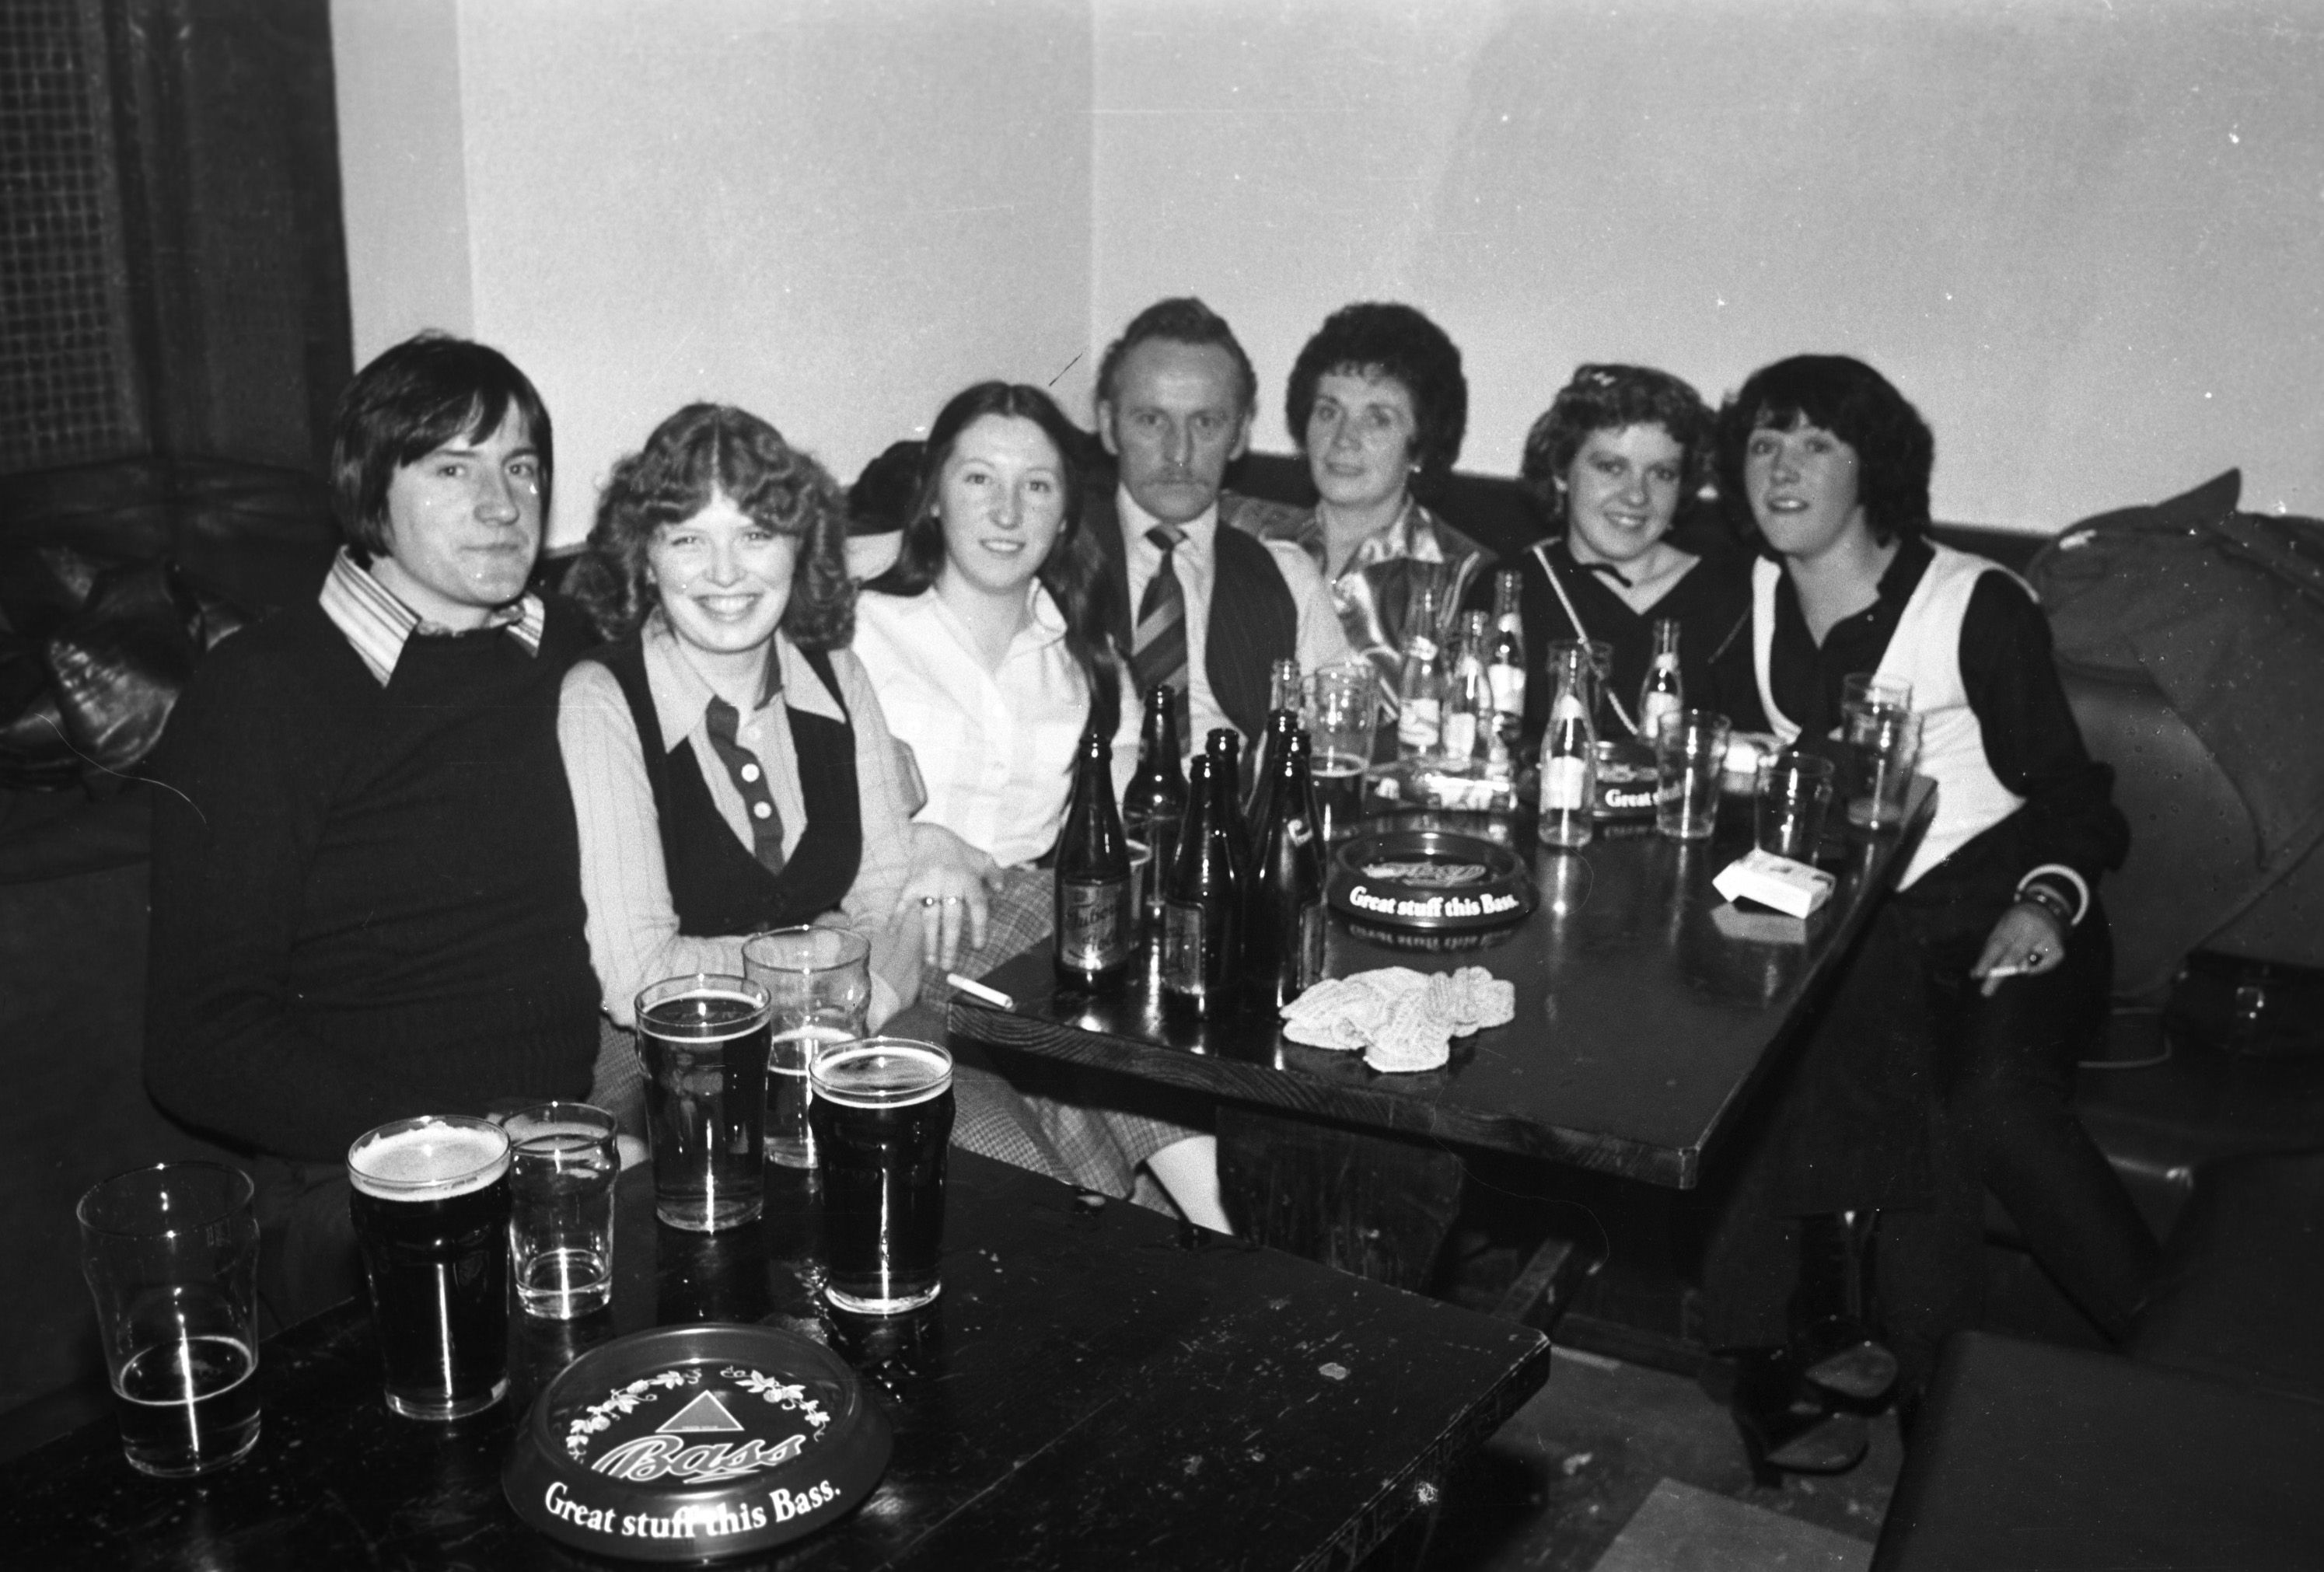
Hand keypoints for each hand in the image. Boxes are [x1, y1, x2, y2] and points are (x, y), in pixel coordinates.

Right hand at [892, 824, 998, 971]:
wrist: (927, 833)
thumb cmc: (955, 849)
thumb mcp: (979, 857)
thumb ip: (994, 872)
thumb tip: (1002, 889)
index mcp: (968, 879)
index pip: (977, 907)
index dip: (979, 928)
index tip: (978, 946)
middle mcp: (950, 883)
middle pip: (952, 919)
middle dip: (950, 944)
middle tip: (949, 965)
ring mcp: (929, 884)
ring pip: (930, 918)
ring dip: (930, 941)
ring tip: (931, 961)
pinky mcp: (911, 883)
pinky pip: (903, 903)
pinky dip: (895, 917)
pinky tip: (890, 933)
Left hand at [1970, 901, 2067, 996]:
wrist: (2047, 910)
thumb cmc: (2017, 922)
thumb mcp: (2002, 926)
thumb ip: (1991, 948)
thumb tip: (1976, 973)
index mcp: (2016, 920)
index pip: (1999, 943)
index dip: (1987, 960)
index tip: (1977, 975)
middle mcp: (2035, 929)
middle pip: (2014, 956)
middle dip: (1998, 976)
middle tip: (1985, 992)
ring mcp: (2049, 940)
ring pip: (2027, 966)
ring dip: (2015, 970)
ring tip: (2018, 958)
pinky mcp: (2059, 951)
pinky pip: (2040, 969)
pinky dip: (2031, 969)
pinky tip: (2033, 957)